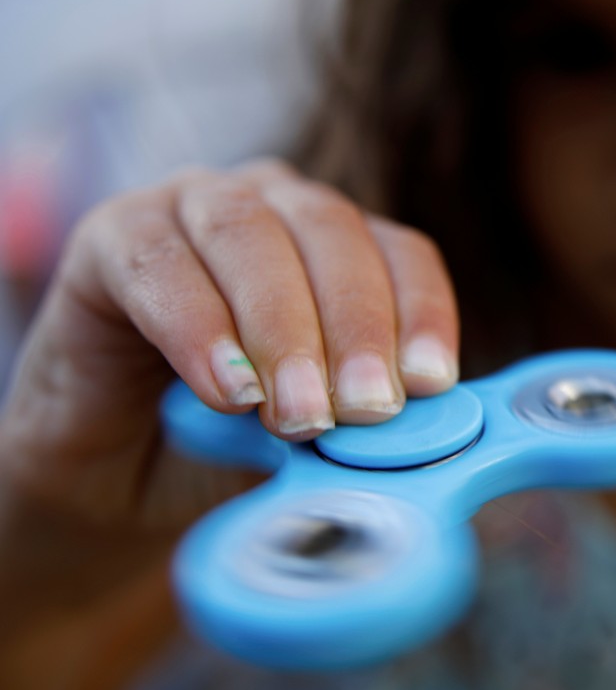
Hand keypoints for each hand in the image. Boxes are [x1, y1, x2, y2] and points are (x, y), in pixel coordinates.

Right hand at [0, 159, 459, 617]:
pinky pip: (159, 263)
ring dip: (282, 328)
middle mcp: (273, 206)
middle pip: (331, 233)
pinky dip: (199, 328)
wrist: (118, 483)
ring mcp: (190, 206)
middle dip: (356, 326)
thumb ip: (364, 419)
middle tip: (368, 409)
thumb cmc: (234, 450)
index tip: (431, 382)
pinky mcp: (111, 236)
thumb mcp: (318, 437)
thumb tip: (426, 432)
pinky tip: (226, 390)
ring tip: (298, 415)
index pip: (402, 252)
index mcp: (342, 242)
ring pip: (249, 236)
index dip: (422, 312)